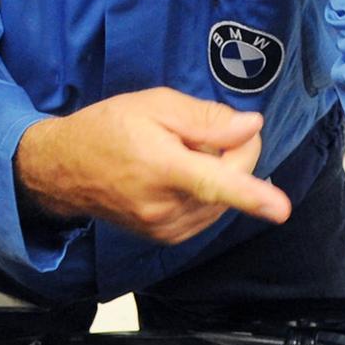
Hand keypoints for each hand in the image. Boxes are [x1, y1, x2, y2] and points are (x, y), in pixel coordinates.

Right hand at [15, 88, 287, 243]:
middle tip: (204, 130)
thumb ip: (204, 118)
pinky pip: (208, 214)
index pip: (213, 182)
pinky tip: (182, 176)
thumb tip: (250, 128)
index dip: (250, 195)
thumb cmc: (107, 129)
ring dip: (218, 175)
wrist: (64, 171)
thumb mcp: (153, 105)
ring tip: (181, 154)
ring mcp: (166, 228)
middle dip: (232, 153)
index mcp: (162, 167)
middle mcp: (166, 206)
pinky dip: (208, 193)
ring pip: (223, 200)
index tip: (280, 209)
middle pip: (230, 181)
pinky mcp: (167, 238)